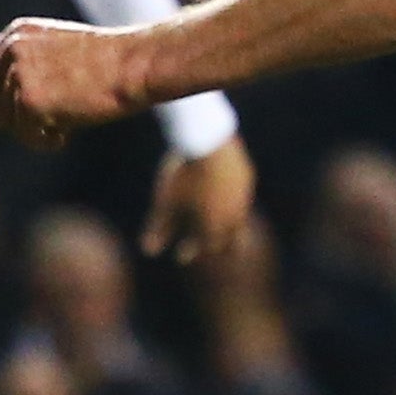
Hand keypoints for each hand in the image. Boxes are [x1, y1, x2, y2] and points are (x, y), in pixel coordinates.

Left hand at [0, 16, 148, 148]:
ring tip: (61, 129)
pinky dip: (44, 141)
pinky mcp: (28, 100)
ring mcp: (18, 73)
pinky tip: (66, 135)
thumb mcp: (60, 51)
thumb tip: (9, 101)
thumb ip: (30, 66)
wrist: (133, 65)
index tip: (8, 110)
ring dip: (30, 131)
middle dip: (2, 115)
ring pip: (6, 119)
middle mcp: (12, 49)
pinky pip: (25, 134)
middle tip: (29, 128)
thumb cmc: (110, 63)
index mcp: (18, 33)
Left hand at [144, 139, 256, 264]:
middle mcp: (236, 215)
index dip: (192, 252)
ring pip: (239, 217)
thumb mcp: (166, 201)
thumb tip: (147, 251)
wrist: (209, 139)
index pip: (207, 249)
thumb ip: (158, 227)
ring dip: (225, 222)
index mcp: (216, 226)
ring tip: (211, 219)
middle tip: (202, 244)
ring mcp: (245, 195)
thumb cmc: (184, 173)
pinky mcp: (247, 176)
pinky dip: (231, 200)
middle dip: (217, 244)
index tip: (180, 255)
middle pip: (231, 240)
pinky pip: (242, 195)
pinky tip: (221, 192)